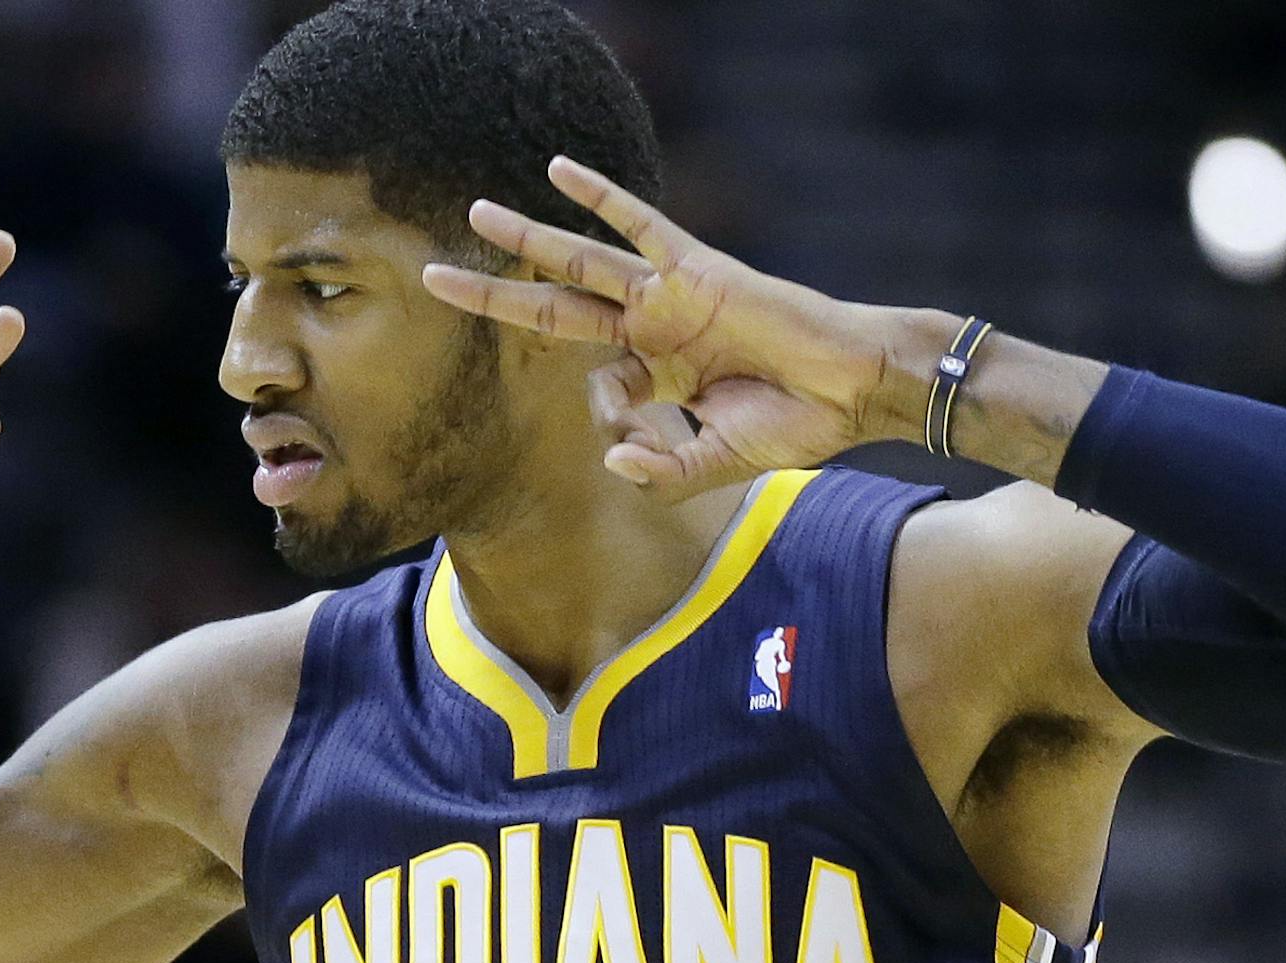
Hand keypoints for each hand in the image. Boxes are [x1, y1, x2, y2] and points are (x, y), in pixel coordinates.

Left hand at [421, 156, 947, 493]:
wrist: (853, 389)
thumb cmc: (798, 425)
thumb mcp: (720, 461)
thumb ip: (665, 469)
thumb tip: (613, 457)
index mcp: (659, 377)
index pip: (600, 385)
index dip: (607, 415)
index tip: (631, 437)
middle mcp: (652, 331)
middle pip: (554, 308)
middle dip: (494, 295)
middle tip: (433, 278)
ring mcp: (668, 296)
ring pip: (580, 261)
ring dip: (526, 238)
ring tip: (475, 214)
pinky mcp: (694, 268)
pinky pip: (637, 222)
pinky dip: (600, 194)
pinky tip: (556, 170)